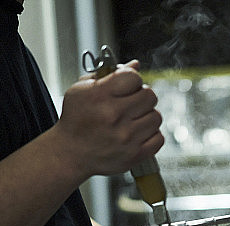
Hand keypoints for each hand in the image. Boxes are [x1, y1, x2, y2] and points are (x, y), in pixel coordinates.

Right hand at [53, 60, 163, 179]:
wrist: (71, 153)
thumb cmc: (77, 119)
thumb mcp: (82, 90)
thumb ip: (109, 74)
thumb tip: (136, 65)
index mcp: (100, 96)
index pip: (134, 77)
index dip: (132, 80)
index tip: (126, 86)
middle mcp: (114, 116)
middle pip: (150, 96)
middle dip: (142, 97)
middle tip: (130, 103)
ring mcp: (126, 137)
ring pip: (156, 117)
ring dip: (146, 116)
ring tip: (132, 120)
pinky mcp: (135, 155)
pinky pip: (159, 138)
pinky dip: (151, 135)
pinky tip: (137, 133)